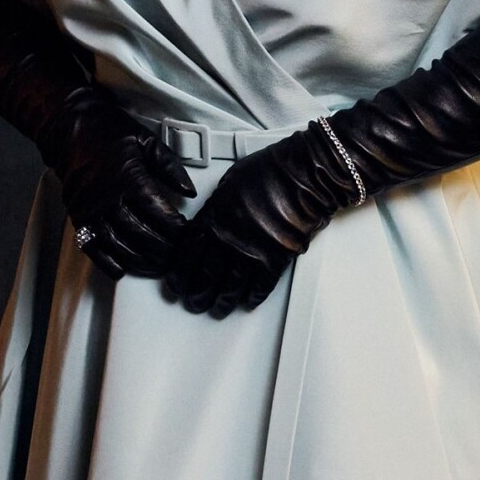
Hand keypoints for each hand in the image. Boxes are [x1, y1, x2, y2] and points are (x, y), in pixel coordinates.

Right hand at [55, 95, 192, 280]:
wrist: (68, 129)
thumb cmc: (109, 132)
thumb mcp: (145, 139)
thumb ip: (169, 165)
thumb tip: (189, 190)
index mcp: (129, 177)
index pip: (157, 212)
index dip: (175, 228)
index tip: (189, 235)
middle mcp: (108, 197)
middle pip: (140, 233)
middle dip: (162, 249)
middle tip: (178, 256)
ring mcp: (90, 209)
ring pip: (118, 245)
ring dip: (140, 260)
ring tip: (158, 267)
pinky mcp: (77, 216)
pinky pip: (91, 246)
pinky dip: (106, 262)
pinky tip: (121, 270)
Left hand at [160, 126, 355, 315]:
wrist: (303, 176)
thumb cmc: (271, 170)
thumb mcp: (230, 181)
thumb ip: (217, 205)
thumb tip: (212, 218)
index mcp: (213, 217)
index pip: (186, 253)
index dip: (179, 273)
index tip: (175, 283)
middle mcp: (227, 239)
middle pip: (205, 276)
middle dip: (197, 294)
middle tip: (193, 303)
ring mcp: (251, 252)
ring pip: (230, 287)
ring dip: (222, 302)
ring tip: (218, 309)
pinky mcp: (275, 261)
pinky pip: (260, 287)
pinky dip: (253, 297)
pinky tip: (247, 302)